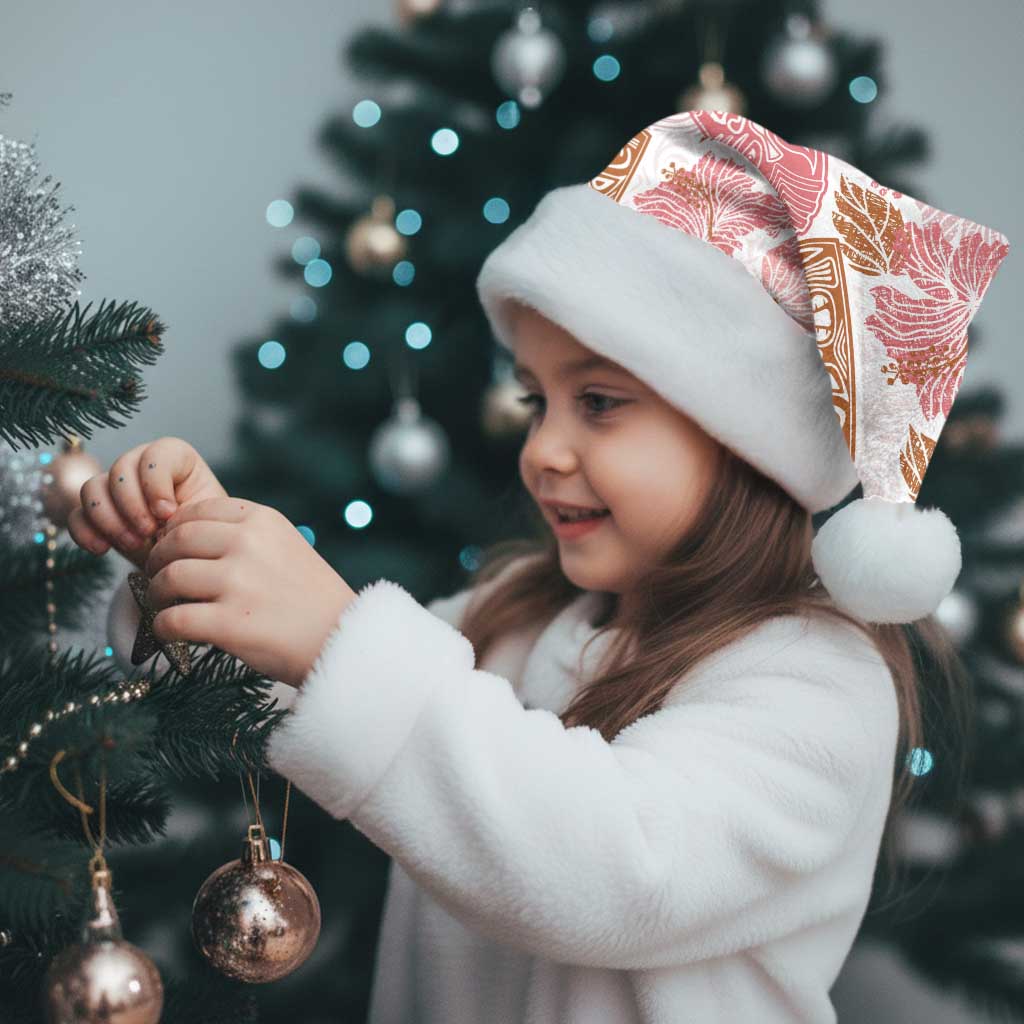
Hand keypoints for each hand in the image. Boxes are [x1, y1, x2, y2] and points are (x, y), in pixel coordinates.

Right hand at [67, 437, 227, 570]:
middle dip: (132, 505)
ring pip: (92, 488)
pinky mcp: (97, 514)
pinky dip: (85, 532)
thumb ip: (189, 510)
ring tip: (133, 544)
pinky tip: (102, 549)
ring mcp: (115, 488)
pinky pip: (76, 515)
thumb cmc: (203, 534)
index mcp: (176, 459)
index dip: (156, 483)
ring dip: (109, 520)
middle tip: (148, 533)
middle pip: (120, 469)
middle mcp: (141, 466)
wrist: (189, 560)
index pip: (156, 454)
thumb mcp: (206, 520)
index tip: (168, 513)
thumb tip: (163, 515)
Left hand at [142, 496, 357, 687]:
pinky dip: (163, 627)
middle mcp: (248, 544)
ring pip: (169, 578)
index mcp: (263, 520)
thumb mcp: (287, 546)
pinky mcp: (229, 623)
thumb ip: (246, 536)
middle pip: (176, 541)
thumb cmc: (312, 598)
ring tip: (164, 605)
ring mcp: (238, 583)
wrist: (343, 639)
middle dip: (158, 560)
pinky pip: (172, 620)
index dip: (175, 530)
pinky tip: (170, 632)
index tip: (172, 548)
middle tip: (157, 577)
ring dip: (157, 594)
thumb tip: (185, 538)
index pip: (197, 511)